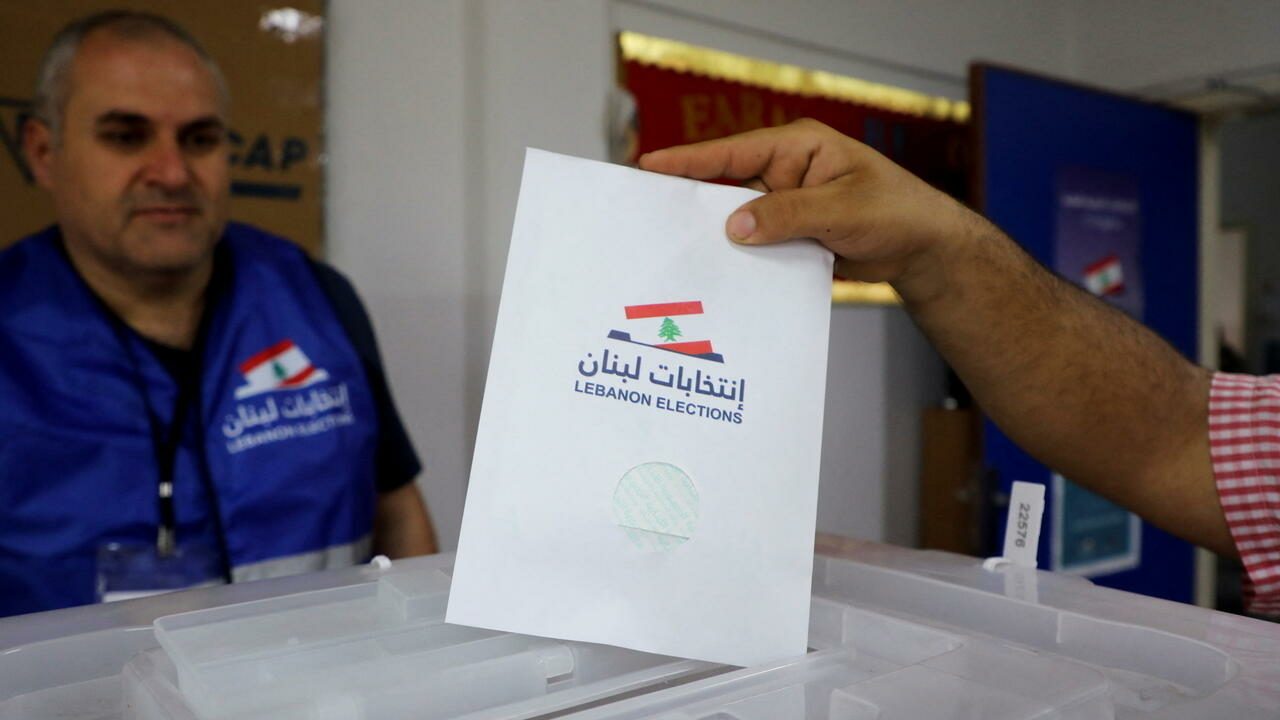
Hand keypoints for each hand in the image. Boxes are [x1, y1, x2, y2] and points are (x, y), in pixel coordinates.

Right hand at [638, 119, 979, 301]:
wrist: (923, 248)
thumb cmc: (896, 211)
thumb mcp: (842, 209)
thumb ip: (788, 215)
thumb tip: (735, 226)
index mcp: (797, 148)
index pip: (734, 151)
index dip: (690, 160)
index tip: (650, 165)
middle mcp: (785, 172)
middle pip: (728, 187)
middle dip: (695, 203)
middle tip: (652, 218)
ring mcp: (787, 206)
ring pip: (740, 222)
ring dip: (719, 238)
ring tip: (679, 254)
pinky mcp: (791, 236)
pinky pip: (757, 247)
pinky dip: (742, 260)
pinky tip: (720, 276)